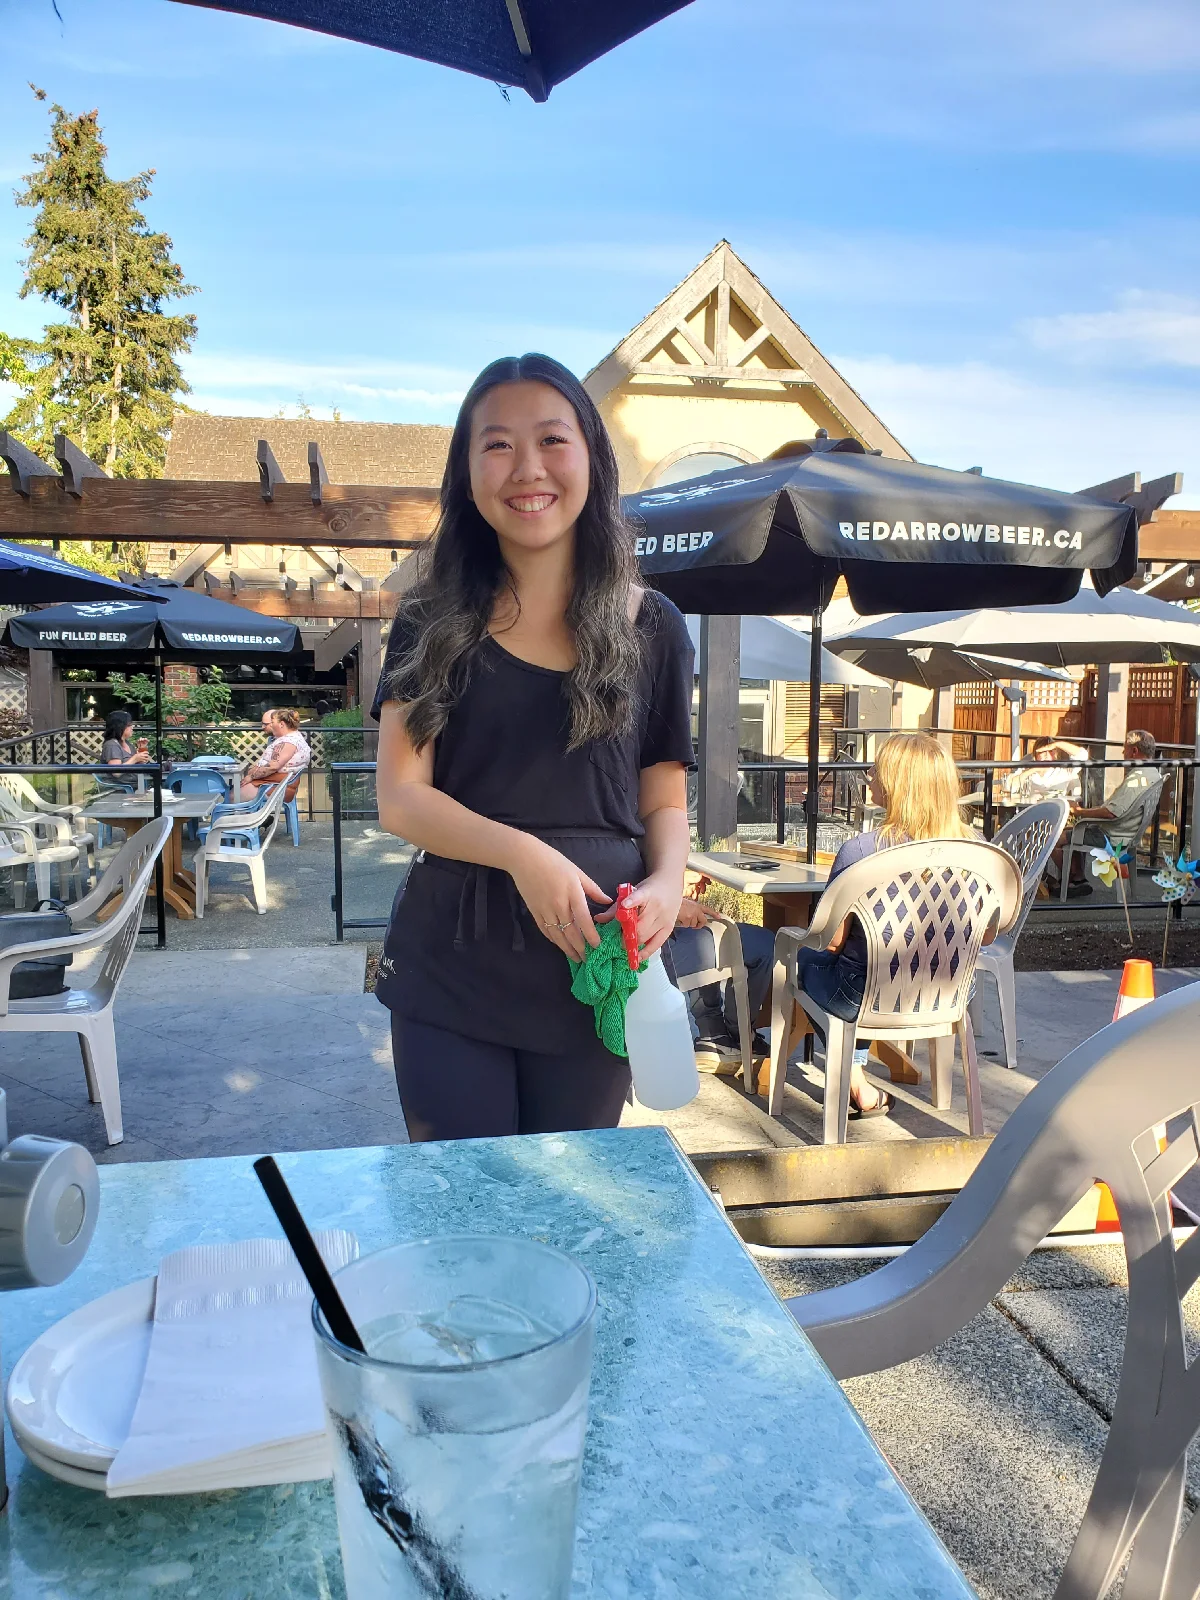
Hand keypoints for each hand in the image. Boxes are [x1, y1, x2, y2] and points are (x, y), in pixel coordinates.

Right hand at [508, 836, 609, 961]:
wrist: (524, 859)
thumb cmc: (553, 861)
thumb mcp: (577, 872)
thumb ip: (592, 888)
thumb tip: (607, 900)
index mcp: (572, 893)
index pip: (584, 920)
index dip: (591, 935)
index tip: (598, 946)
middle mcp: (559, 905)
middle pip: (571, 932)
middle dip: (580, 948)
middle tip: (588, 959)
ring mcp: (545, 910)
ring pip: (558, 935)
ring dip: (567, 949)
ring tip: (576, 958)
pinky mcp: (534, 912)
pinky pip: (546, 930)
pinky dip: (554, 940)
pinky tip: (560, 945)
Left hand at [597, 870, 682, 959]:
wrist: (671, 884)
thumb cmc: (649, 889)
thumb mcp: (633, 892)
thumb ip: (616, 907)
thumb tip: (598, 919)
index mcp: (647, 893)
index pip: (639, 897)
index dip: (631, 902)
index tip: (623, 905)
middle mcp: (658, 907)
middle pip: (639, 926)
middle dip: (625, 934)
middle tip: (615, 938)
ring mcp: (665, 919)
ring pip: (645, 937)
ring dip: (632, 943)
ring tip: (623, 945)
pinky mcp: (669, 928)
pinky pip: (656, 945)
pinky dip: (645, 952)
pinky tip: (636, 957)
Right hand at [674, 897, 712, 930]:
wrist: (672, 902)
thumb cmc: (678, 902)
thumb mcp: (688, 903)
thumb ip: (692, 908)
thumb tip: (693, 913)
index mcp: (697, 906)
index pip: (708, 910)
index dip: (714, 914)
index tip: (718, 916)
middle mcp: (697, 910)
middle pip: (704, 920)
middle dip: (700, 924)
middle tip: (696, 926)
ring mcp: (693, 915)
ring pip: (693, 924)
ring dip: (688, 923)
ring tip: (683, 918)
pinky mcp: (688, 919)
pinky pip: (686, 925)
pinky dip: (683, 924)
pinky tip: (680, 919)